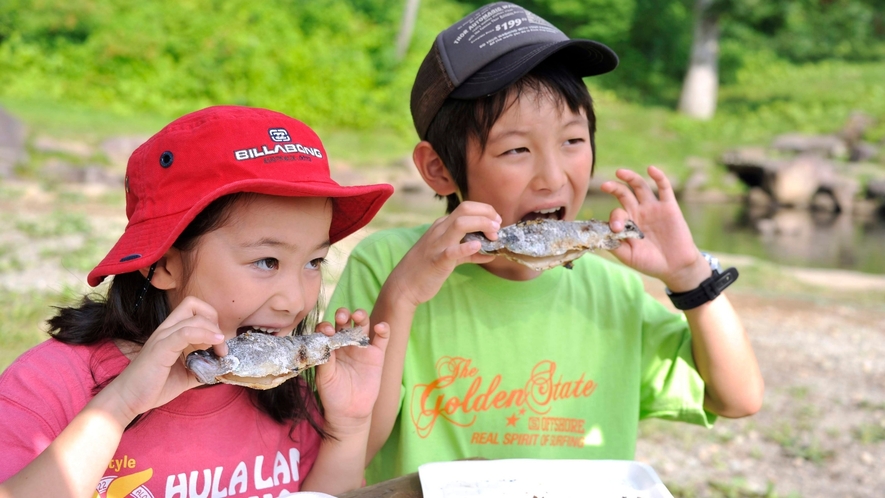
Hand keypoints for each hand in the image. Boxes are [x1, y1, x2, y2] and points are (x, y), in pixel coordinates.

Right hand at [102, 296, 225, 424]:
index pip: (194, 309)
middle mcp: (166, 330)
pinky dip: (205, 335)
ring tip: (220, 351)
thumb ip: (202, 368)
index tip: (219, 343)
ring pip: (193, 317)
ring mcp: (162, 337)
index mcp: (171, 333)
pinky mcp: (160, 348)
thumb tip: (221, 367)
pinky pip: (185, 332)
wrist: (127, 400)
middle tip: (221, 346)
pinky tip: (215, 344)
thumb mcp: (185, 375)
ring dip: (214, 331)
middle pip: (194, 305)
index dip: (212, 321)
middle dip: (214, 321)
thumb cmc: (153, 387)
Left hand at [313, 308, 389, 433]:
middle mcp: (345, 344)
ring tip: (358, 315)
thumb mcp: (325, 377)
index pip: (327, 329)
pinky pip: (382, 338)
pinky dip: (383, 330)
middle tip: (342, 316)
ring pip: (362, 325)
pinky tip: (380, 326)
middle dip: (343, 315)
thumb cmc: (332, 394)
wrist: (349, 412)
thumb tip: (323, 342)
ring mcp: (361, 348)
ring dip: (361, 316)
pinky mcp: (376, 355)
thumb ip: (325, 359)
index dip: (326, 326)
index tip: (326, 330)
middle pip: (345, 322)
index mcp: (330, 347)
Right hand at [388, 201, 500, 306]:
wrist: (404, 286)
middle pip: (465, 209)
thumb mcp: (449, 257)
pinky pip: (452, 251)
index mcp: (442, 226)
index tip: (497, 223)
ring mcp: (437, 244)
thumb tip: (490, 254)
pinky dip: (466, 247)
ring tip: (493, 235)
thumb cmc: (426, 270)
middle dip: (487, 213)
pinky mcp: (437, 261)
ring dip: (481, 225)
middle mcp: (439, 230)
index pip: (467, 207)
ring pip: (460, 224)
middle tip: (498, 227)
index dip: (486, 211)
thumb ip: (468, 254)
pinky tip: (478, 247)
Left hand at [599, 166, 710, 289]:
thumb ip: (614, 246)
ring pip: (640, 187)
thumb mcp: (628, 256)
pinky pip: (664, 188)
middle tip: (604, 185)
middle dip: (614, 188)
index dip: (614, 218)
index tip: (617, 229)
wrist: (675, 267)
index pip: (616, 213)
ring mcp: (653, 208)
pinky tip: (651, 169)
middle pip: (624, 194)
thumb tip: (600, 235)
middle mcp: (638, 212)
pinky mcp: (669, 207)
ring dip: (630, 177)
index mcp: (627, 222)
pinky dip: (659, 177)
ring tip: (620, 172)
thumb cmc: (650, 262)